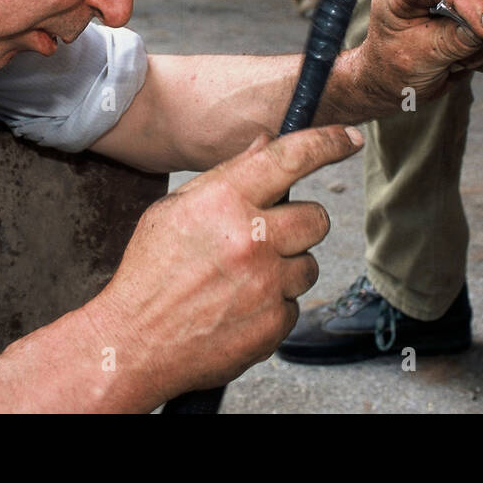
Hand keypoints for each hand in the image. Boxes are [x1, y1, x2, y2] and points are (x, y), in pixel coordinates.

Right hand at [90, 124, 359, 404]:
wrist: (135, 344)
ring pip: (308, 264)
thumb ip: (226, 177)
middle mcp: (251, 239)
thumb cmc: (150, 273)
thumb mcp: (174, 210)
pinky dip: (273, 305)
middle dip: (299, 223)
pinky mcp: (274, 325)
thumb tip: (266, 145)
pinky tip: (237, 308)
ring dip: (285, 268)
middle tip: (269, 235)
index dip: (327, 142)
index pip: (290, 158)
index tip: (348, 138)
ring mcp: (266, 285)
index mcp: (224, 201)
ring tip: (240, 279)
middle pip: (317, 218)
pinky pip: (294, 304)